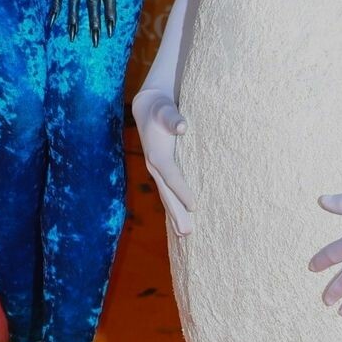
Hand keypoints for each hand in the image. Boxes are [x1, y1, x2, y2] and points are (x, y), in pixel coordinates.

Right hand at [133, 89, 192, 235]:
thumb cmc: (160, 109)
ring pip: (167, 197)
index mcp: (156, 155)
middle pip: (167, 194)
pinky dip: (174, 207)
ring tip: (185, 234)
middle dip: (176, 213)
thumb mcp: (165, 110)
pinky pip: (168, 192)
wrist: (148, 108)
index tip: (194, 206)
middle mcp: (154, 166)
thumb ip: (173, 119)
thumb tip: (182, 127)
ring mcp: (157, 170)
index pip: (171, 176)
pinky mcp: (162, 171)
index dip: (182, 191)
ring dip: (175, 215)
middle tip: (187, 233)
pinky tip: (181, 219)